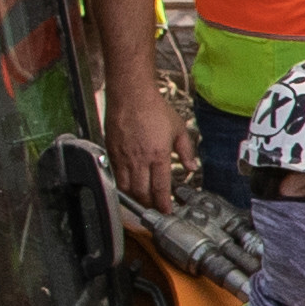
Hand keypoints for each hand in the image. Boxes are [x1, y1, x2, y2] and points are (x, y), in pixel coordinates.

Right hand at [108, 85, 195, 210]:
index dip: (164, 204)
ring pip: (126, 187)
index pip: (160, 188)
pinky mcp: (111, 151)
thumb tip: (193, 167)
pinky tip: (128, 184)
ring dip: (134, 197)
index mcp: (158, 155)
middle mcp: (139, 159)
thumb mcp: (178, 128)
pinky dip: (122, 184)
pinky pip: (115, 175)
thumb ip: (186, 150)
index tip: (167, 210)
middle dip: (149, 204)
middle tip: (155, 207)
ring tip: (142, 199)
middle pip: (142, 193)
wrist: (131, 94)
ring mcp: (123, 157)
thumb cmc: (154, 108)